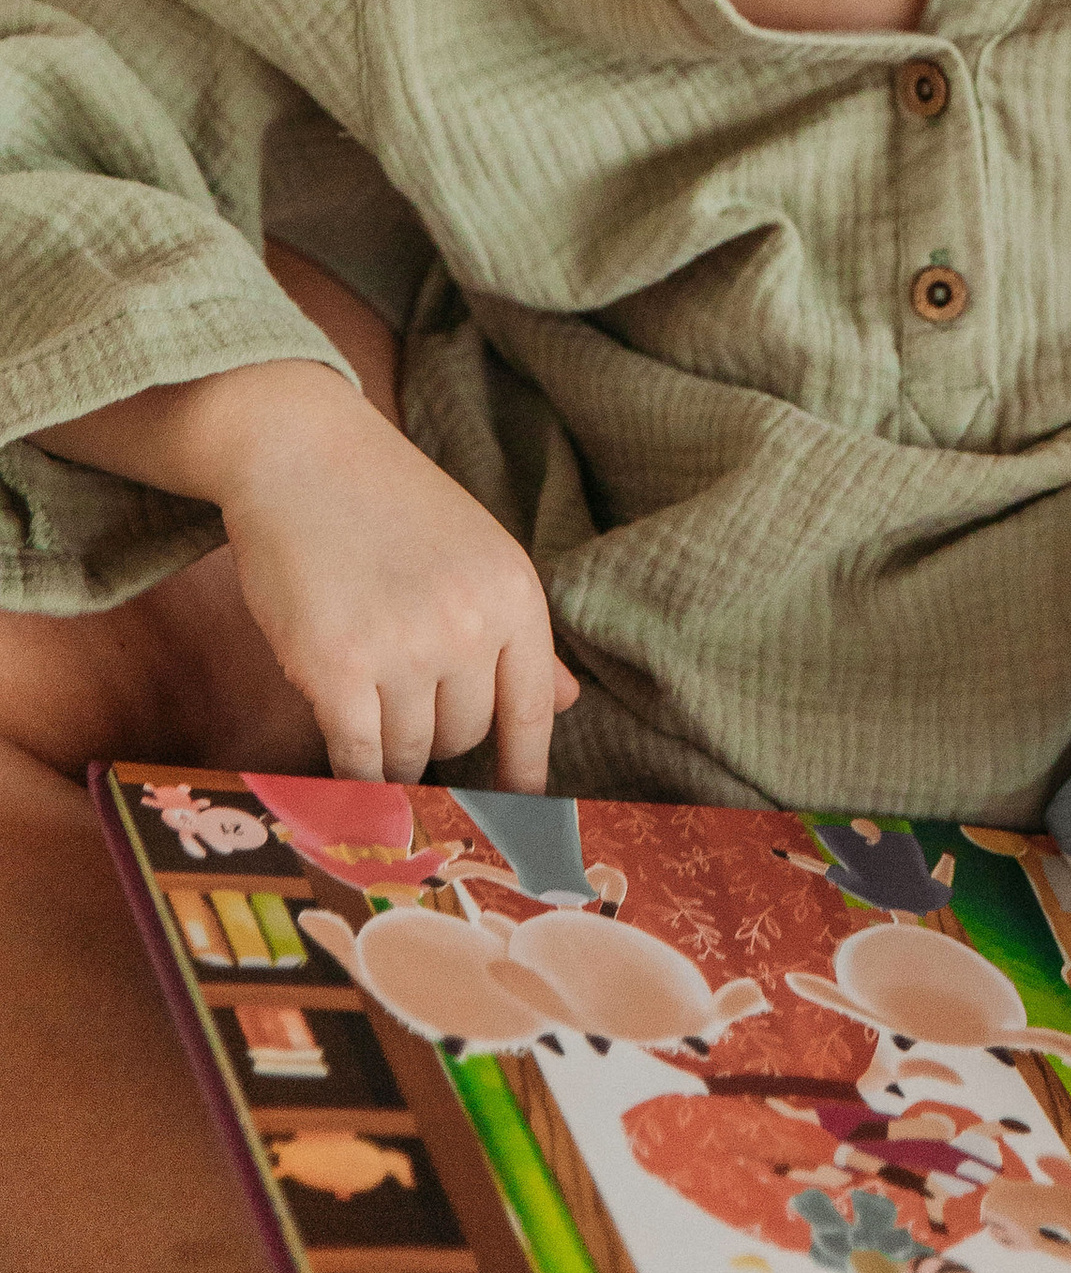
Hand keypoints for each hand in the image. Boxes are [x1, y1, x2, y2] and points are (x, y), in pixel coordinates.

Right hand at [214, 378, 575, 793]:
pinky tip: (341, 764)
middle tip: (399, 699)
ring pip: (409, 753)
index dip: (521, 775)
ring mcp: (404, 648)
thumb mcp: (475, 555)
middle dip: (436, 735)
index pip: (531, 716)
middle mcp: (470, 624)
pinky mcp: (336, 668)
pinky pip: (358, 758)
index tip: (514, 819)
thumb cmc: (390, 508)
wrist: (301, 453)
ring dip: (388, 748)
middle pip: (464, 738)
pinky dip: (350, 772)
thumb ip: (518, 635)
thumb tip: (566, 704)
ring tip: (364, 701)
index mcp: (514, 593)